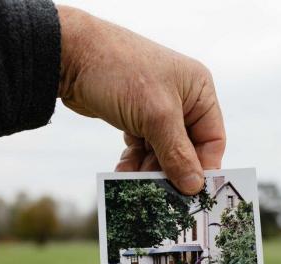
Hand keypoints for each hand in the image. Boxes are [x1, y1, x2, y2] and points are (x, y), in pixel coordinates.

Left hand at [56, 5, 224, 193]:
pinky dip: (135, 160)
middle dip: (172, 170)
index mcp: (199, 90)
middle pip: (187, 148)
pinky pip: (144, 146)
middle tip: (160, 193)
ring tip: (135, 183)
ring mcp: (158, 107)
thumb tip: (194, 187)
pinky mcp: (136, 115)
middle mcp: (183, 98)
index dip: (204, 167)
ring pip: (163, 150)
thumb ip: (178, 153)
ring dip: (150, 169)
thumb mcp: (156, 116)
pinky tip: (123, 171)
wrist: (67, 54)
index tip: (192, 193)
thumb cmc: (120, 73)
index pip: (213, 139)